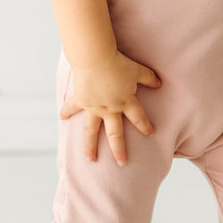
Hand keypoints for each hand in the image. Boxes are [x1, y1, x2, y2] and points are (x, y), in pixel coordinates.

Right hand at [60, 50, 161, 165]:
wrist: (95, 59)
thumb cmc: (118, 63)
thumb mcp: (137, 70)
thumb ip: (149, 78)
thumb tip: (160, 83)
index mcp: (126, 102)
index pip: (139, 118)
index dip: (145, 126)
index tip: (150, 133)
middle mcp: (110, 109)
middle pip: (115, 133)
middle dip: (119, 150)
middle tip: (122, 163)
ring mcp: (94, 107)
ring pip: (91, 131)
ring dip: (90, 146)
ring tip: (90, 159)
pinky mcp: (81, 100)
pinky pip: (72, 108)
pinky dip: (67, 112)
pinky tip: (62, 118)